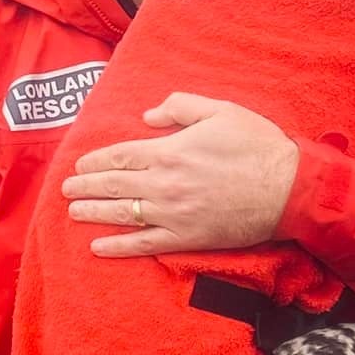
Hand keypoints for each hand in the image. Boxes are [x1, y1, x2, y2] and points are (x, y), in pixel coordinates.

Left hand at [61, 93, 298, 256]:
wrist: (288, 189)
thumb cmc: (257, 145)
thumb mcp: (220, 110)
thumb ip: (180, 106)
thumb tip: (147, 115)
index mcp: (169, 151)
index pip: (119, 156)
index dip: (95, 162)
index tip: (79, 166)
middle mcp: (164, 183)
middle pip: (113, 185)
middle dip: (85, 187)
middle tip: (65, 190)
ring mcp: (173, 214)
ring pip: (121, 214)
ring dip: (93, 213)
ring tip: (73, 212)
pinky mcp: (186, 238)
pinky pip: (144, 244)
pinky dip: (118, 247)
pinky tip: (98, 247)